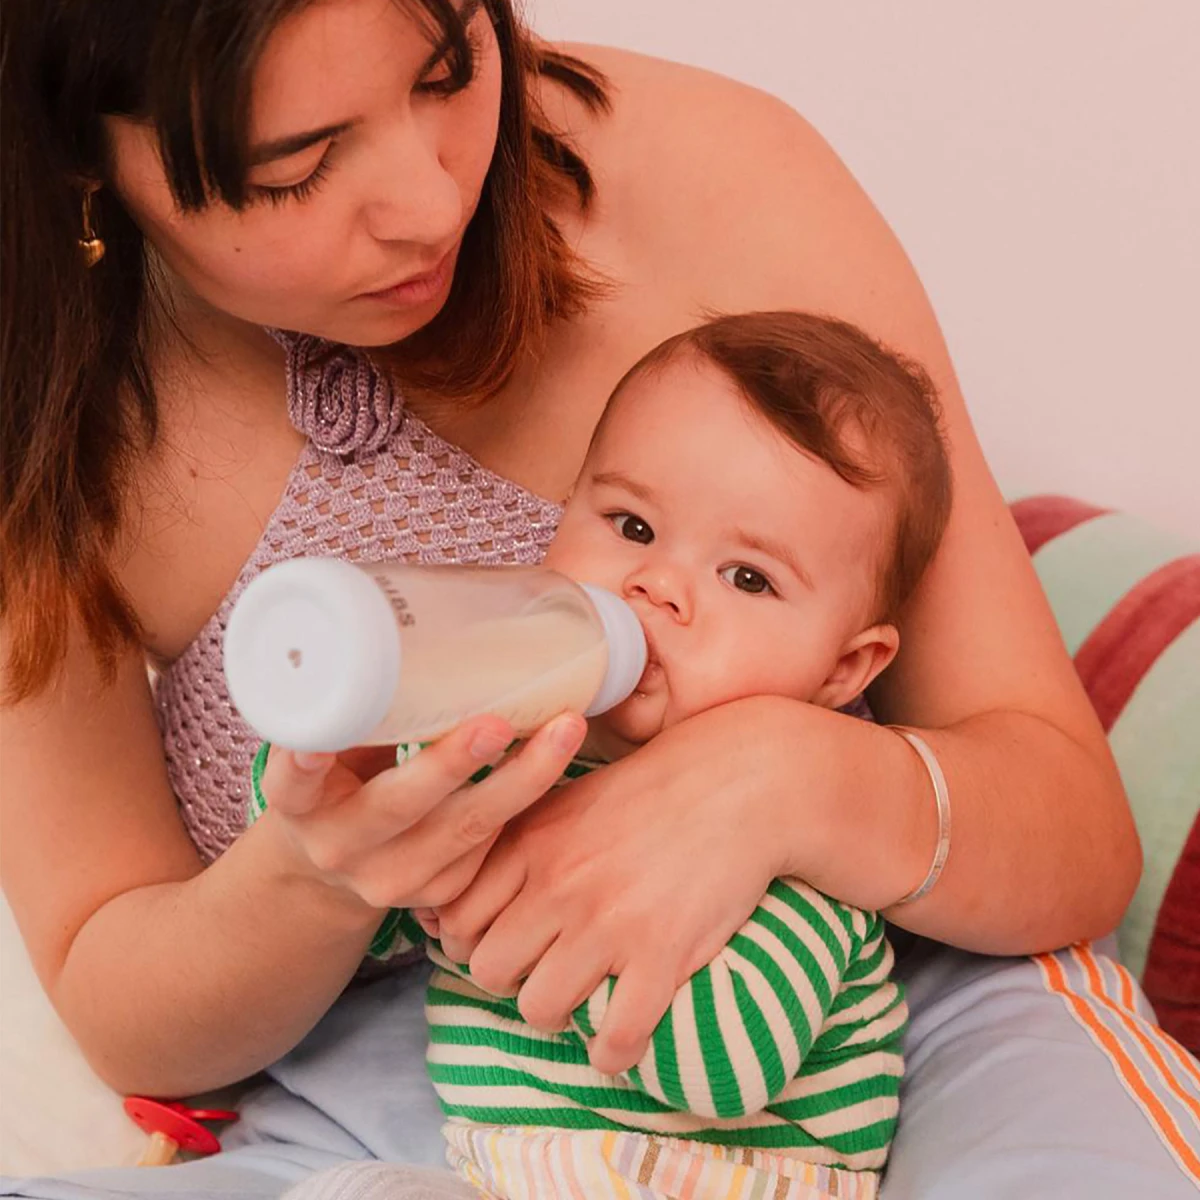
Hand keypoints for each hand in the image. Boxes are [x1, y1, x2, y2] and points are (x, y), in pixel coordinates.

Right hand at [257, 712, 587, 913]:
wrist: (338, 861)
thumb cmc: (343, 776)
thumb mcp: (334, 744)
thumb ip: (363, 704)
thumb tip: (411, 618)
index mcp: (301, 803)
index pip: (293, 784)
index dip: (303, 766)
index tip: (315, 747)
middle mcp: (340, 846)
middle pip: (400, 806)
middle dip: (454, 763)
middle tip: (499, 722)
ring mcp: (391, 880)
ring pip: (466, 831)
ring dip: (524, 779)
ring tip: (565, 729)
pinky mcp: (438, 895)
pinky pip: (489, 848)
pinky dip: (525, 801)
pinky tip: (555, 759)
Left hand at [431, 697, 802, 1072]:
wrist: (738, 783)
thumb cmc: (652, 790)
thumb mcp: (570, 799)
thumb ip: (518, 839)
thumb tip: (467, 884)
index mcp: (531, 843)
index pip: (457, 920)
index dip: (469, 943)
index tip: (499, 944)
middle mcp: (558, 884)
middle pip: (490, 970)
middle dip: (511, 981)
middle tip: (543, 971)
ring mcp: (608, 923)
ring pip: (540, 1009)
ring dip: (558, 1015)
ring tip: (584, 999)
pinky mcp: (661, 954)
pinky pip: (615, 1038)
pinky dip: (615, 1052)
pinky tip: (624, 1038)